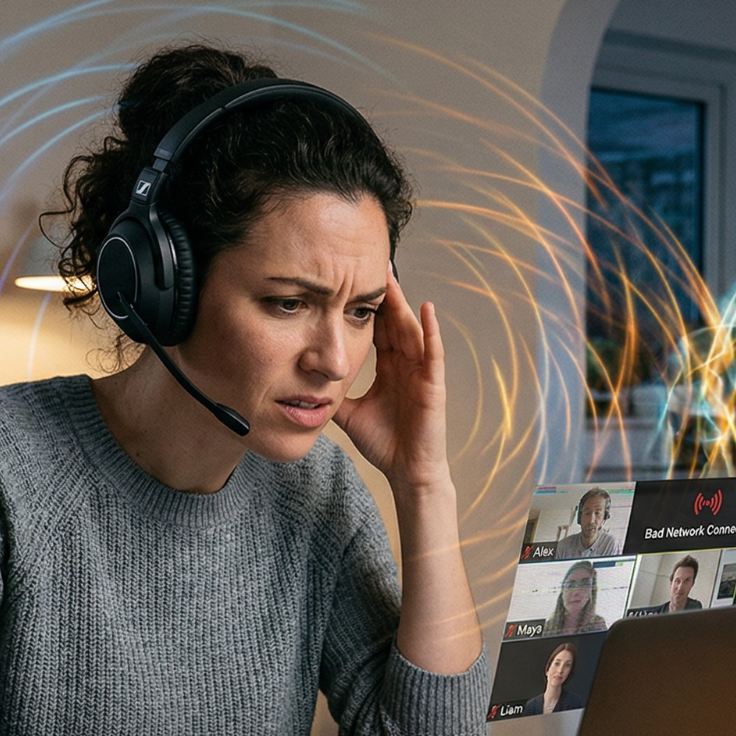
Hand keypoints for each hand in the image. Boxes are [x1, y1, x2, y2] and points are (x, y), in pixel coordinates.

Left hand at [332, 271, 450, 491]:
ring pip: (412, 330)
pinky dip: (431, 330)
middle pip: (394, 322)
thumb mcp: (348, 413)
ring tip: (392, 277)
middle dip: (384, 295)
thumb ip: (331, 394)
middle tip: (371, 264)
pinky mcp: (434, 384)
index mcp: (390, 369)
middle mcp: (407, 365)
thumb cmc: (384, 443)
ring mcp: (422, 373)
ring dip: (403, 303)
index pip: (378, 330)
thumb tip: (301, 383)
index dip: (368, 307)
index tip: (353, 282)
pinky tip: (426, 308)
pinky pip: (433, 352)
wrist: (406, 471)